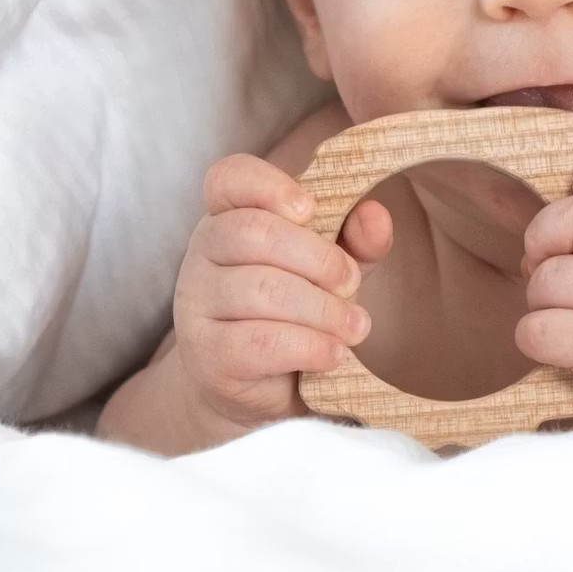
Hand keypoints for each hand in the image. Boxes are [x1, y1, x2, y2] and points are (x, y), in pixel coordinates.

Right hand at [171, 154, 393, 429]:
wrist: (263, 392)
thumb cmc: (298, 315)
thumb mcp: (333, 272)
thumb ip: (354, 242)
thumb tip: (375, 216)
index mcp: (230, 216)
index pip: (229, 179)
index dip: (268, 185)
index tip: (310, 210)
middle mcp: (203, 253)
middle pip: (253, 232)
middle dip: (318, 259)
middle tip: (351, 285)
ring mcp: (197, 304)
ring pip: (261, 290)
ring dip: (323, 309)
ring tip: (355, 327)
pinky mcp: (207, 355)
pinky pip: (261, 341)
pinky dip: (310, 346)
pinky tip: (334, 354)